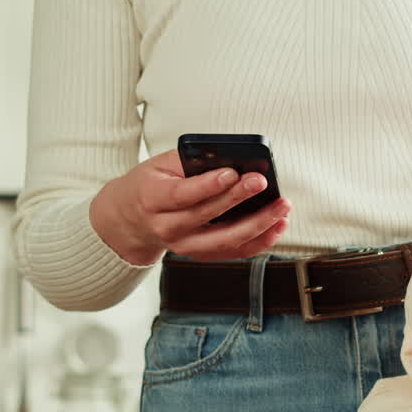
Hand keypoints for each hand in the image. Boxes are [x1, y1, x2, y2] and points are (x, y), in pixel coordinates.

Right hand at [89, 149, 290, 264]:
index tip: (232, 172)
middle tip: (263, 182)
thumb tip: (231, 156)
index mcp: (152, 199)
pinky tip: (277, 226)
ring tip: (281, 207)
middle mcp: (167, 227)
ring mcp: (184, 246)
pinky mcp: (200, 254)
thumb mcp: (160, 165)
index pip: (182, 195)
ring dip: (258, 225)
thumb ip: (192, 159)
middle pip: (208, 216)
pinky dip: (258, 241)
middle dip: (238, 198)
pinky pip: (233, 252)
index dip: (209, 185)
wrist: (130, 220)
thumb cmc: (150, 185)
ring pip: (225, 240)